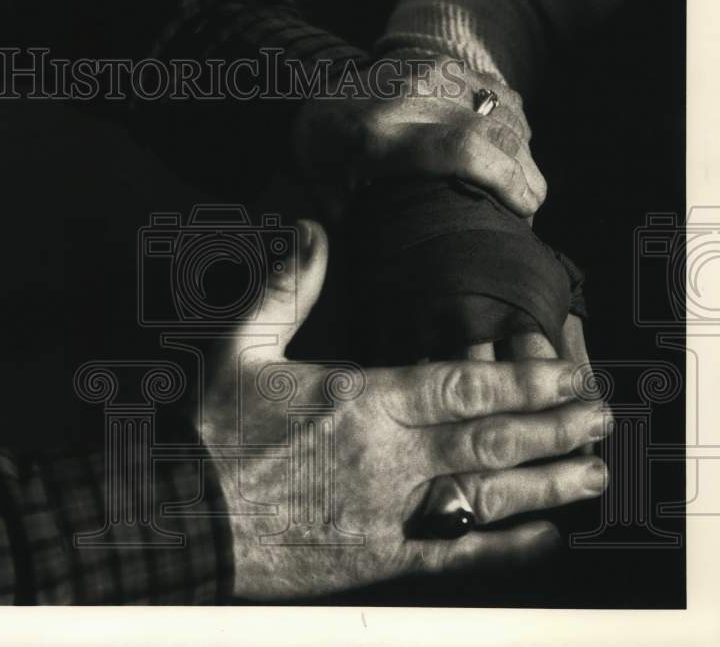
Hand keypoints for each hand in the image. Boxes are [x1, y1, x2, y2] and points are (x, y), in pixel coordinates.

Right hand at [201, 221, 610, 599]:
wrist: (185, 521)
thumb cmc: (213, 435)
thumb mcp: (239, 348)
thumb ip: (286, 288)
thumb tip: (311, 230)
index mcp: (359, 400)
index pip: (459, 383)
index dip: (522, 376)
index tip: (567, 371)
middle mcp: (387, 455)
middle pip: (489, 439)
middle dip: (553, 426)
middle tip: (602, 418)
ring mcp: (389, 511)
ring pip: (486, 496)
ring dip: (547, 484)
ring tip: (594, 473)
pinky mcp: (381, 557)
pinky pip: (457, 554)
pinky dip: (505, 547)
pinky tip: (544, 537)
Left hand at [292, 55, 545, 221]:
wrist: (315, 98)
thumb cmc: (325, 161)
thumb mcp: (333, 201)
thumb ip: (369, 229)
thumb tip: (413, 268)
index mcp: (376, 135)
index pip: (462, 149)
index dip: (506, 179)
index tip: (526, 211)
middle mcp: (409, 95)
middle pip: (495, 132)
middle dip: (526, 176)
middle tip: (528, 212)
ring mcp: (432, 72)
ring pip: (506, 113)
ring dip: (523, 154)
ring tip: (517, 189)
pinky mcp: (448, 64)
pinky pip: (502, 97)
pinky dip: (514, 129)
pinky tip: (508, 156)